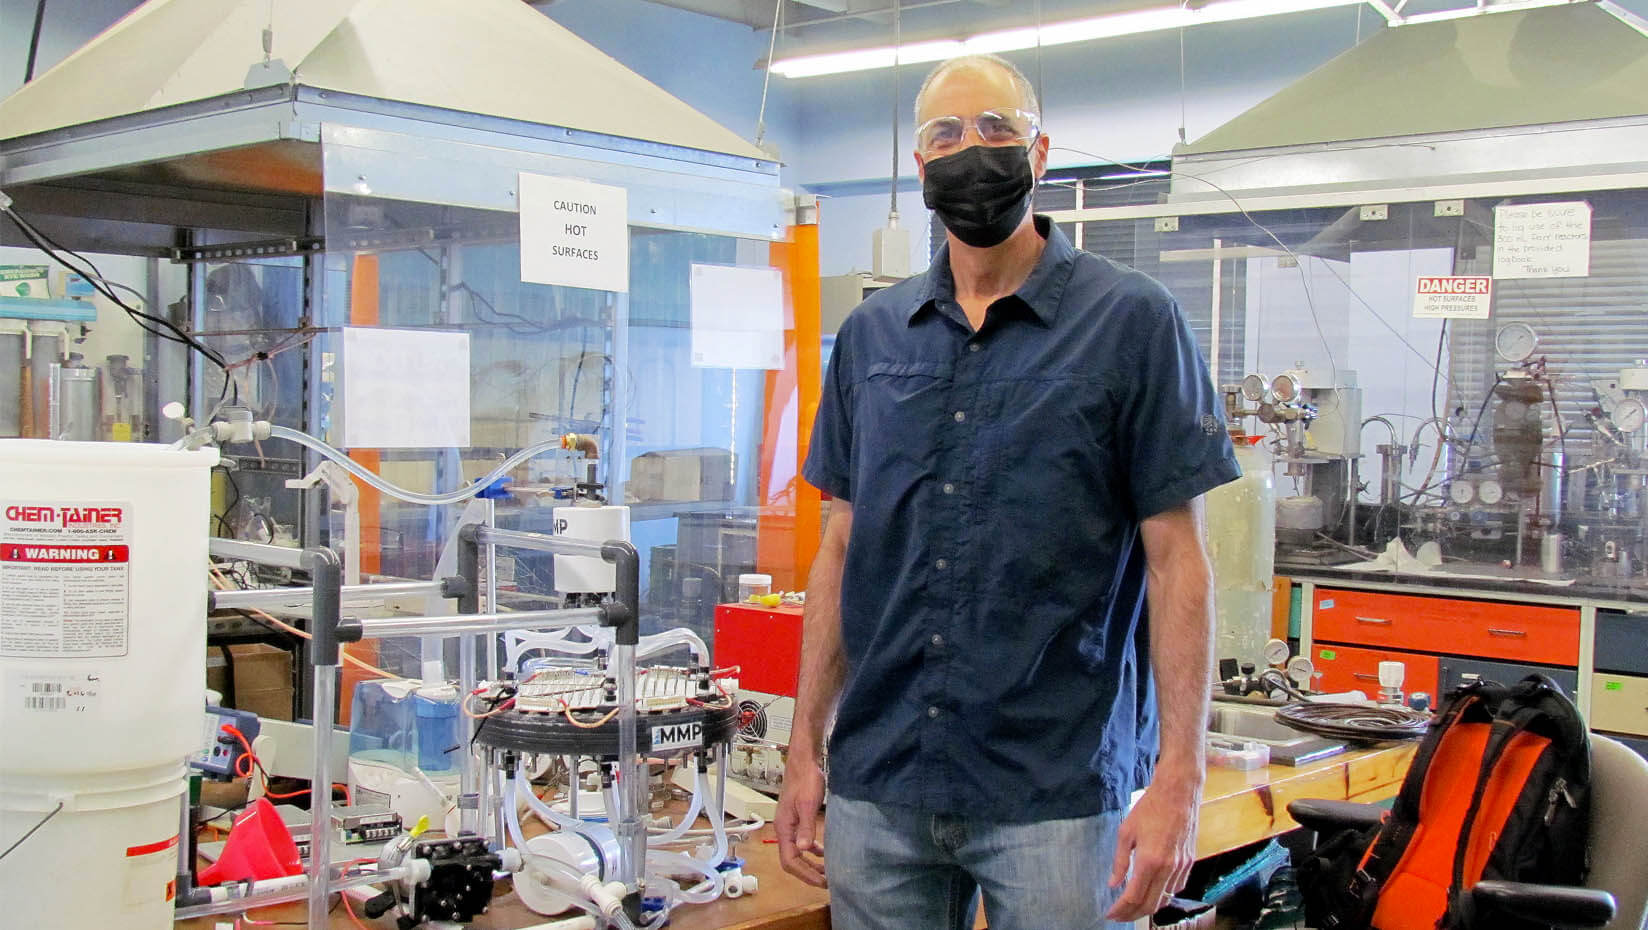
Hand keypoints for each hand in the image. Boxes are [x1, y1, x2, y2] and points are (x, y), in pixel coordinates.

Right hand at [776, 756, 827, 886]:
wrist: (803, 761)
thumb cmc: (805, 779)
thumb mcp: (808, 803)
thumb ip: (806, 827)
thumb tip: (803, 849)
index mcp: (784, 828)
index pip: (789, 861)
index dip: (804, 874)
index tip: (821, 882)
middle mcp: (784, 829)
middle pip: (792, 860)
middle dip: (808, 873)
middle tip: (826, 882)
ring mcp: (790, 824)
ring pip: (797, 852)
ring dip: (811, 864)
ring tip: (827, 872)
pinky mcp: (797, 818)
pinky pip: (802, 841)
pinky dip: (812, 851)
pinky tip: (824, 852)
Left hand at [1106, 777, 1199, 920]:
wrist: (1178, 792)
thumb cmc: (1149, 808)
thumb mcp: (1126, 832)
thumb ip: (1120, 862)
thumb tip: (1114, 884)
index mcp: (1148, 860)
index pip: (1133, 897)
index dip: (1121, 910)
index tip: (1110, 914)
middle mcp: (1167, 868)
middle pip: (1150, 905)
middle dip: (1132, 915)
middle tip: (1119, 915)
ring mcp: (1181, 866)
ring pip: (1165, 899)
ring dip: (1148, 907)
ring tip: (1133, 907)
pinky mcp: (1189, 862)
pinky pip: (1176, 888)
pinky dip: (1164, 895)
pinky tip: (1153, 891)